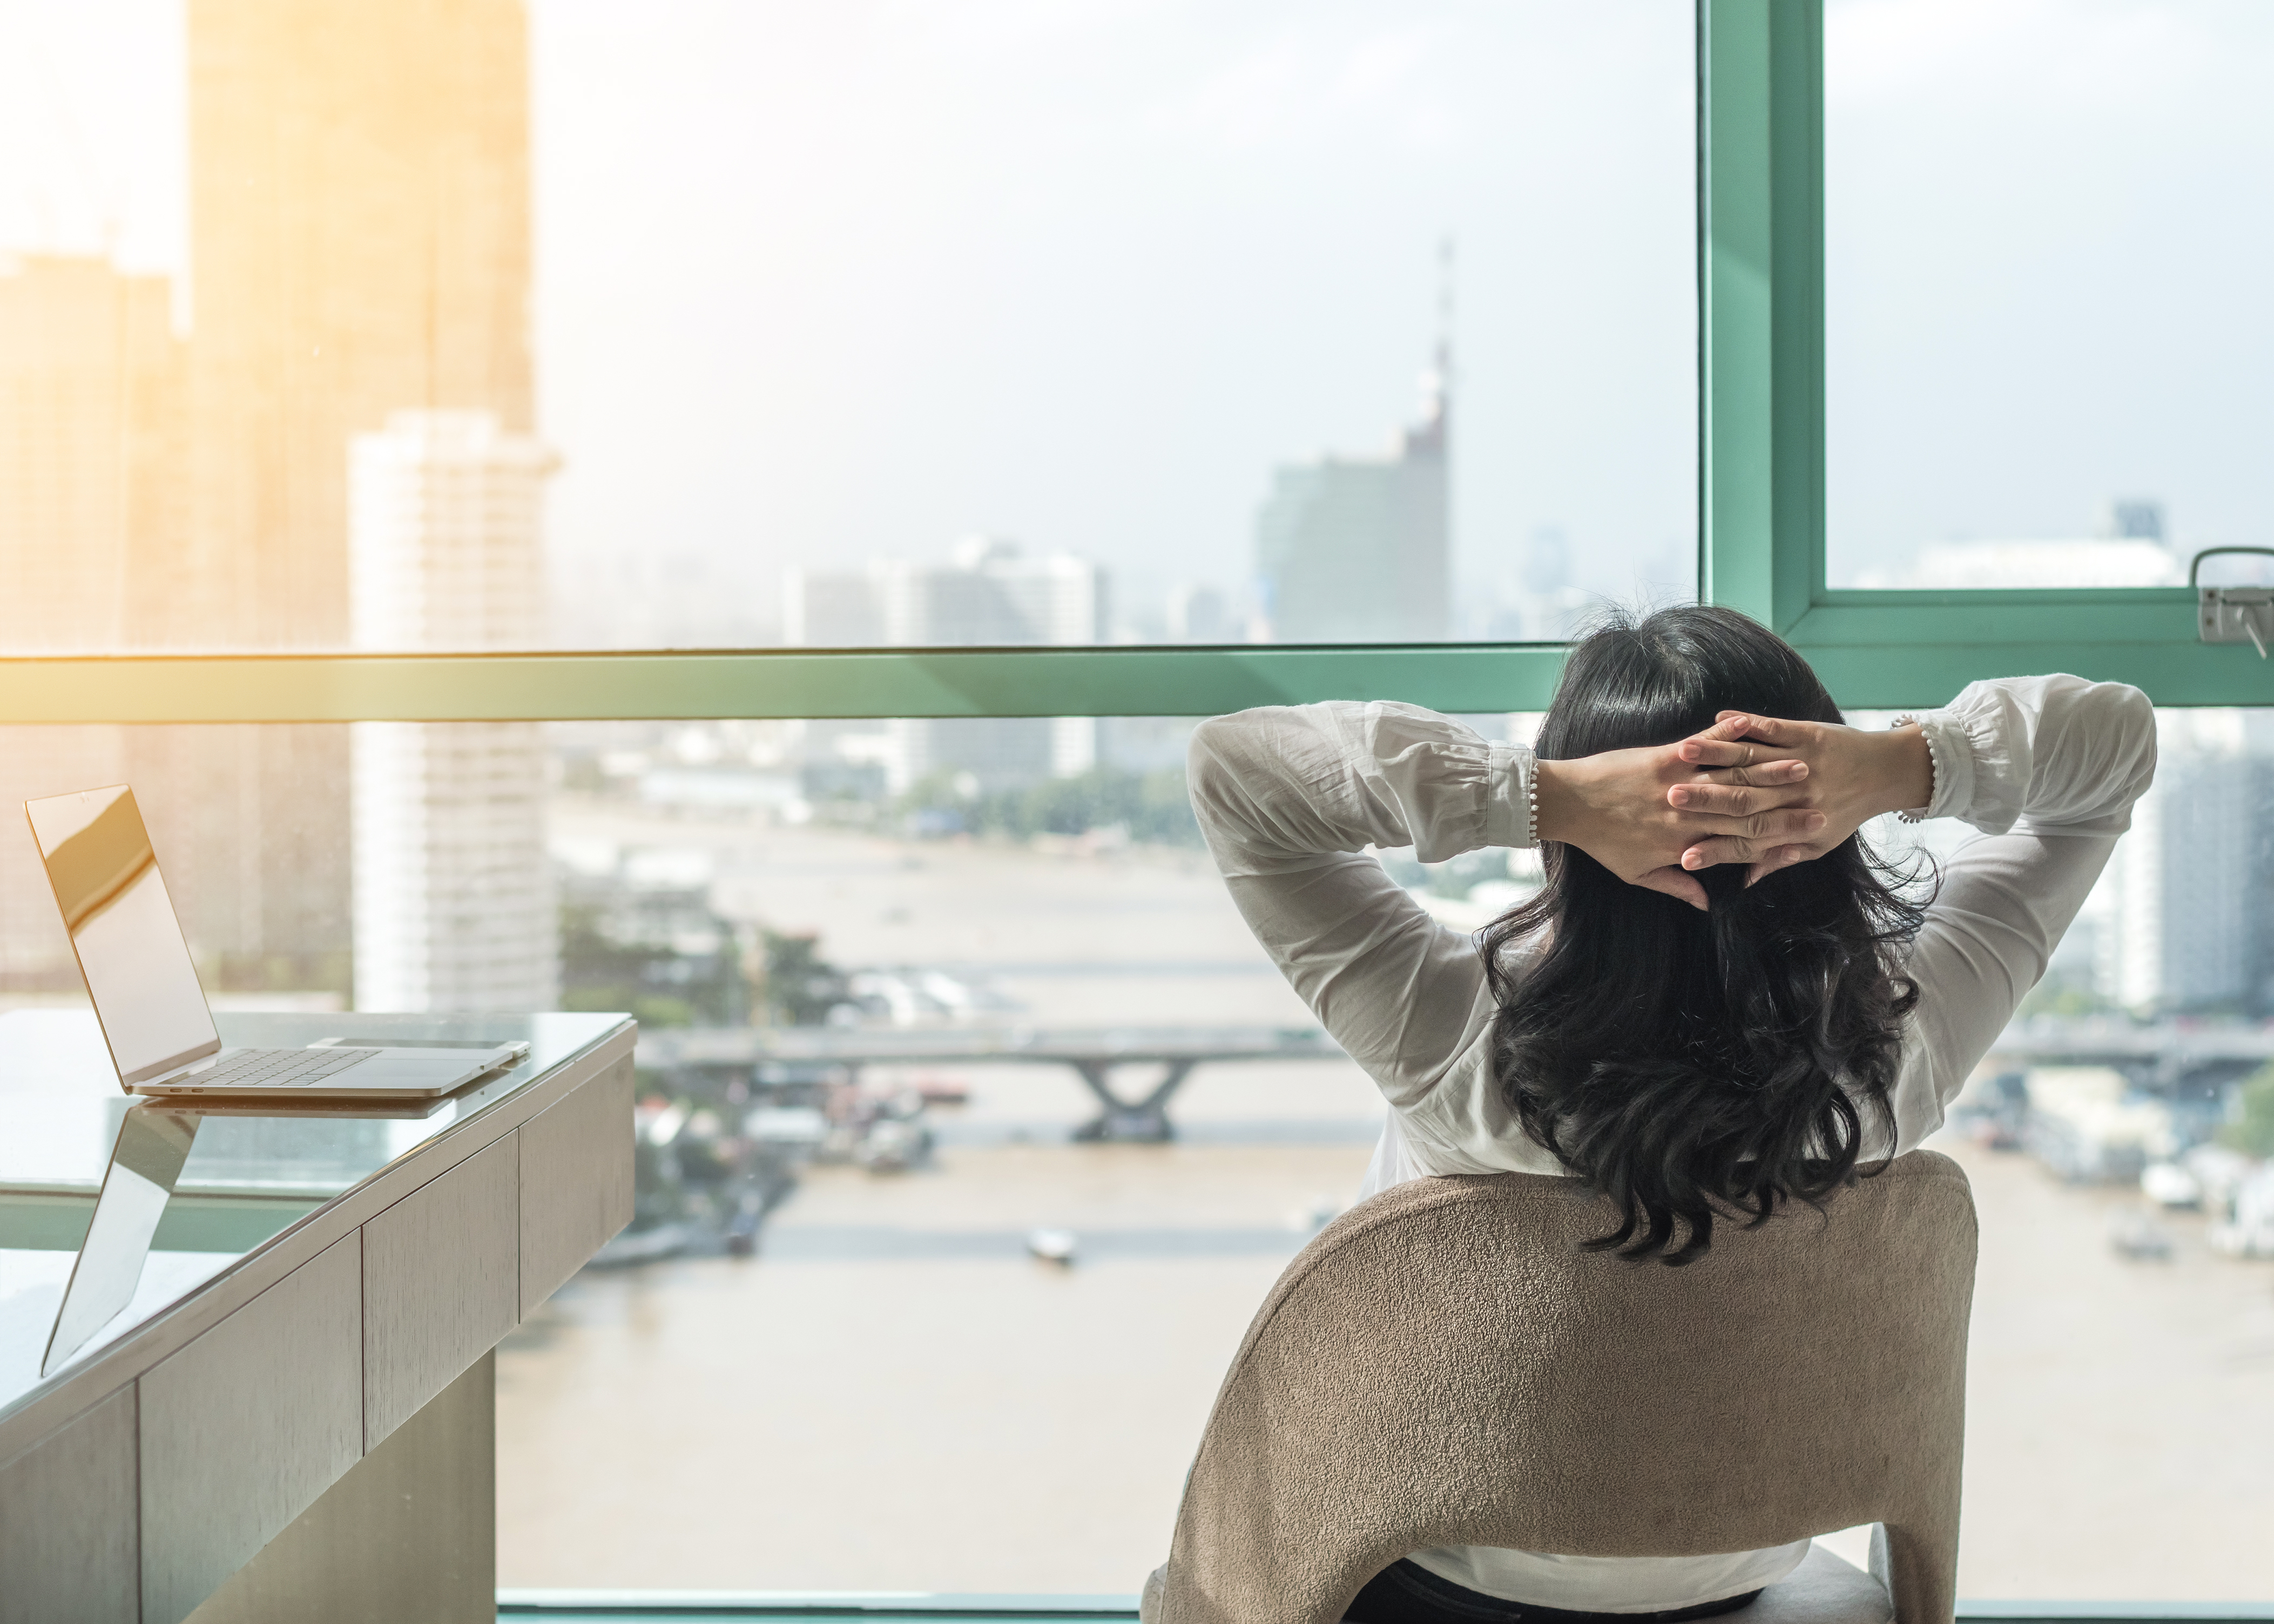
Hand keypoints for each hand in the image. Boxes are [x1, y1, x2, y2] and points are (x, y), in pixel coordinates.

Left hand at [1535, 738, 1823, 910]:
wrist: (1567, 803)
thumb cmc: (1600, 841)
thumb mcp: (1635, 873)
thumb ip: (1675, 887)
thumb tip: (1707, 903)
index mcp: (1683, 845)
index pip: (1742, 843)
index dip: (1779, 839)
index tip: (1811, 832)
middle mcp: (1685, 816)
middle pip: (1745, 811)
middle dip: (1786, 805)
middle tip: (1822, 797)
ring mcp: (1675, 784)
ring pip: (1729, 779)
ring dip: (1767, 770)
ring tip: (1801, 764)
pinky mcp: (1662, 757)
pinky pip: (1701, 748)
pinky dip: (1726, 737)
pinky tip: (1752, 728)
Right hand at [1669, 713, 1934, 882]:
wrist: (1888, 772)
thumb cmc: (1846, 811)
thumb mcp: (1817, 844)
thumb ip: (1778, 859)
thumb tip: (1744, 881)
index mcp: (1798, 827)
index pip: (1748, 842)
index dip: (1716, 851)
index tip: (1684, 858)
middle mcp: (1798, 796)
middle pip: (1743, 800)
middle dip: (1705, 799)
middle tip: (1669, 800)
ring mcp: (1802, 762)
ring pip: (1752, 759)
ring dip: (1716, 754)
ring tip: (1684, 752)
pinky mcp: (1808, 734)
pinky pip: (1773, 727)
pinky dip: (1746, 722)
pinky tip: (1720, 716)